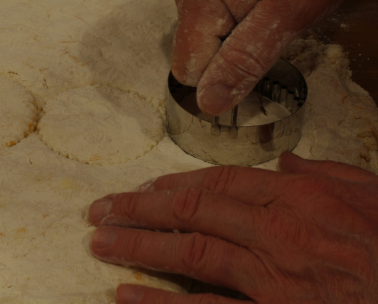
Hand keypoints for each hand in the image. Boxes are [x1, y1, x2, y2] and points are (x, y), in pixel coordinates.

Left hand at [88, 152, 377, 303]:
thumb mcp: (373, 196)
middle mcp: (278, 232)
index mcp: (300, 197)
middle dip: (140, 208)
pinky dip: (161, 303)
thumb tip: (286, 161)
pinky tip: (126, 296)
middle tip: (101, 209)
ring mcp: (272, 279)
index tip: (144, 188)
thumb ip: (327, 174)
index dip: (175, 183)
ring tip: (100, 242)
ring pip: (189, 252)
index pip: (221, 181)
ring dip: (138, 246)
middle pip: (192, 210)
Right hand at [171, 0, 376, 114]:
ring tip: (264, 10)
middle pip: (193, 55)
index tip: (258, 54)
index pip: (188, 71)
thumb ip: (244, 61)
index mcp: (199, 0)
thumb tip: (209, 102)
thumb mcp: (286, 16)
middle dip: (228, 55)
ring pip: (200, 39)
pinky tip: (255, 1)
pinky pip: (205, 19)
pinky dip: (229, 21)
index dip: (224, 75)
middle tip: (265, 28)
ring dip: (231, 38)